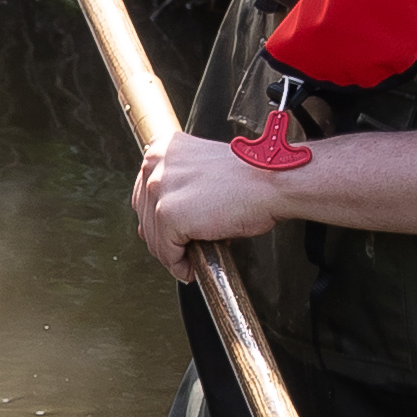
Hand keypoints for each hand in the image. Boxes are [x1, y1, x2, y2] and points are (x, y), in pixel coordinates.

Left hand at [134, 130, 289, 270]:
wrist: (272, 182)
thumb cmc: (249, 178)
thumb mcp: (203, 171)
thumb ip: (178, 186)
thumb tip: (159, 222)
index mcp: (162, 149)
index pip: (144, 194)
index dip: (158, 220)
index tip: (173, 235)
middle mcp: (154, 163)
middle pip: (144, 216)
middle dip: (163, 240)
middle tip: (185, 252)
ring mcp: (159, 188)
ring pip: (153, 237)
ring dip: (171, 255)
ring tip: (192, 261)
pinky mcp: (167, 213)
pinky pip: (166, 251)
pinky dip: (179, 266)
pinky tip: (193, 267)